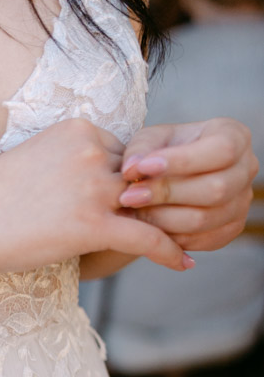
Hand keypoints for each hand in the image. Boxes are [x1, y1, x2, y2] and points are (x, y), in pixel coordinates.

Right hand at [0, 117, 191, 276]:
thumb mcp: (37, 163)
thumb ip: (72, 166)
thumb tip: (94, 186)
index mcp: (78, 129)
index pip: (126, 152)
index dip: (133, 180)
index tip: (141, 200)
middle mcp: (90, 151)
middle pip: (142, 176)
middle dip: (155, 201)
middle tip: (182, 220)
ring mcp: (92, 187)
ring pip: (148, 204)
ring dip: (171, 224)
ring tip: (191, 239)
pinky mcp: (91, 223)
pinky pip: (145, 237)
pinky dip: (169, 251)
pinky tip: (184, 263)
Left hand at [118, 118, 258, 251]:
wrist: (168, 176)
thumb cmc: (161, 151)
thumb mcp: (149, 140)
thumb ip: (139, 150)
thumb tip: (131, 169)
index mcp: (234, 135)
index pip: (222, 150)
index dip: (182, 161)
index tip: (143, 167)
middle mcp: (247, 169)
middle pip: (216, 189)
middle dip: (167, 194)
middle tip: (129, 197)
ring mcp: (242, 202)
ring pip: (205, 219)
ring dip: (163, 219)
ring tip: (133, 212)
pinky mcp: (231, 228)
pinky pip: (201, 240)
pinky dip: (170, 238)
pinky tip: (146, 227)